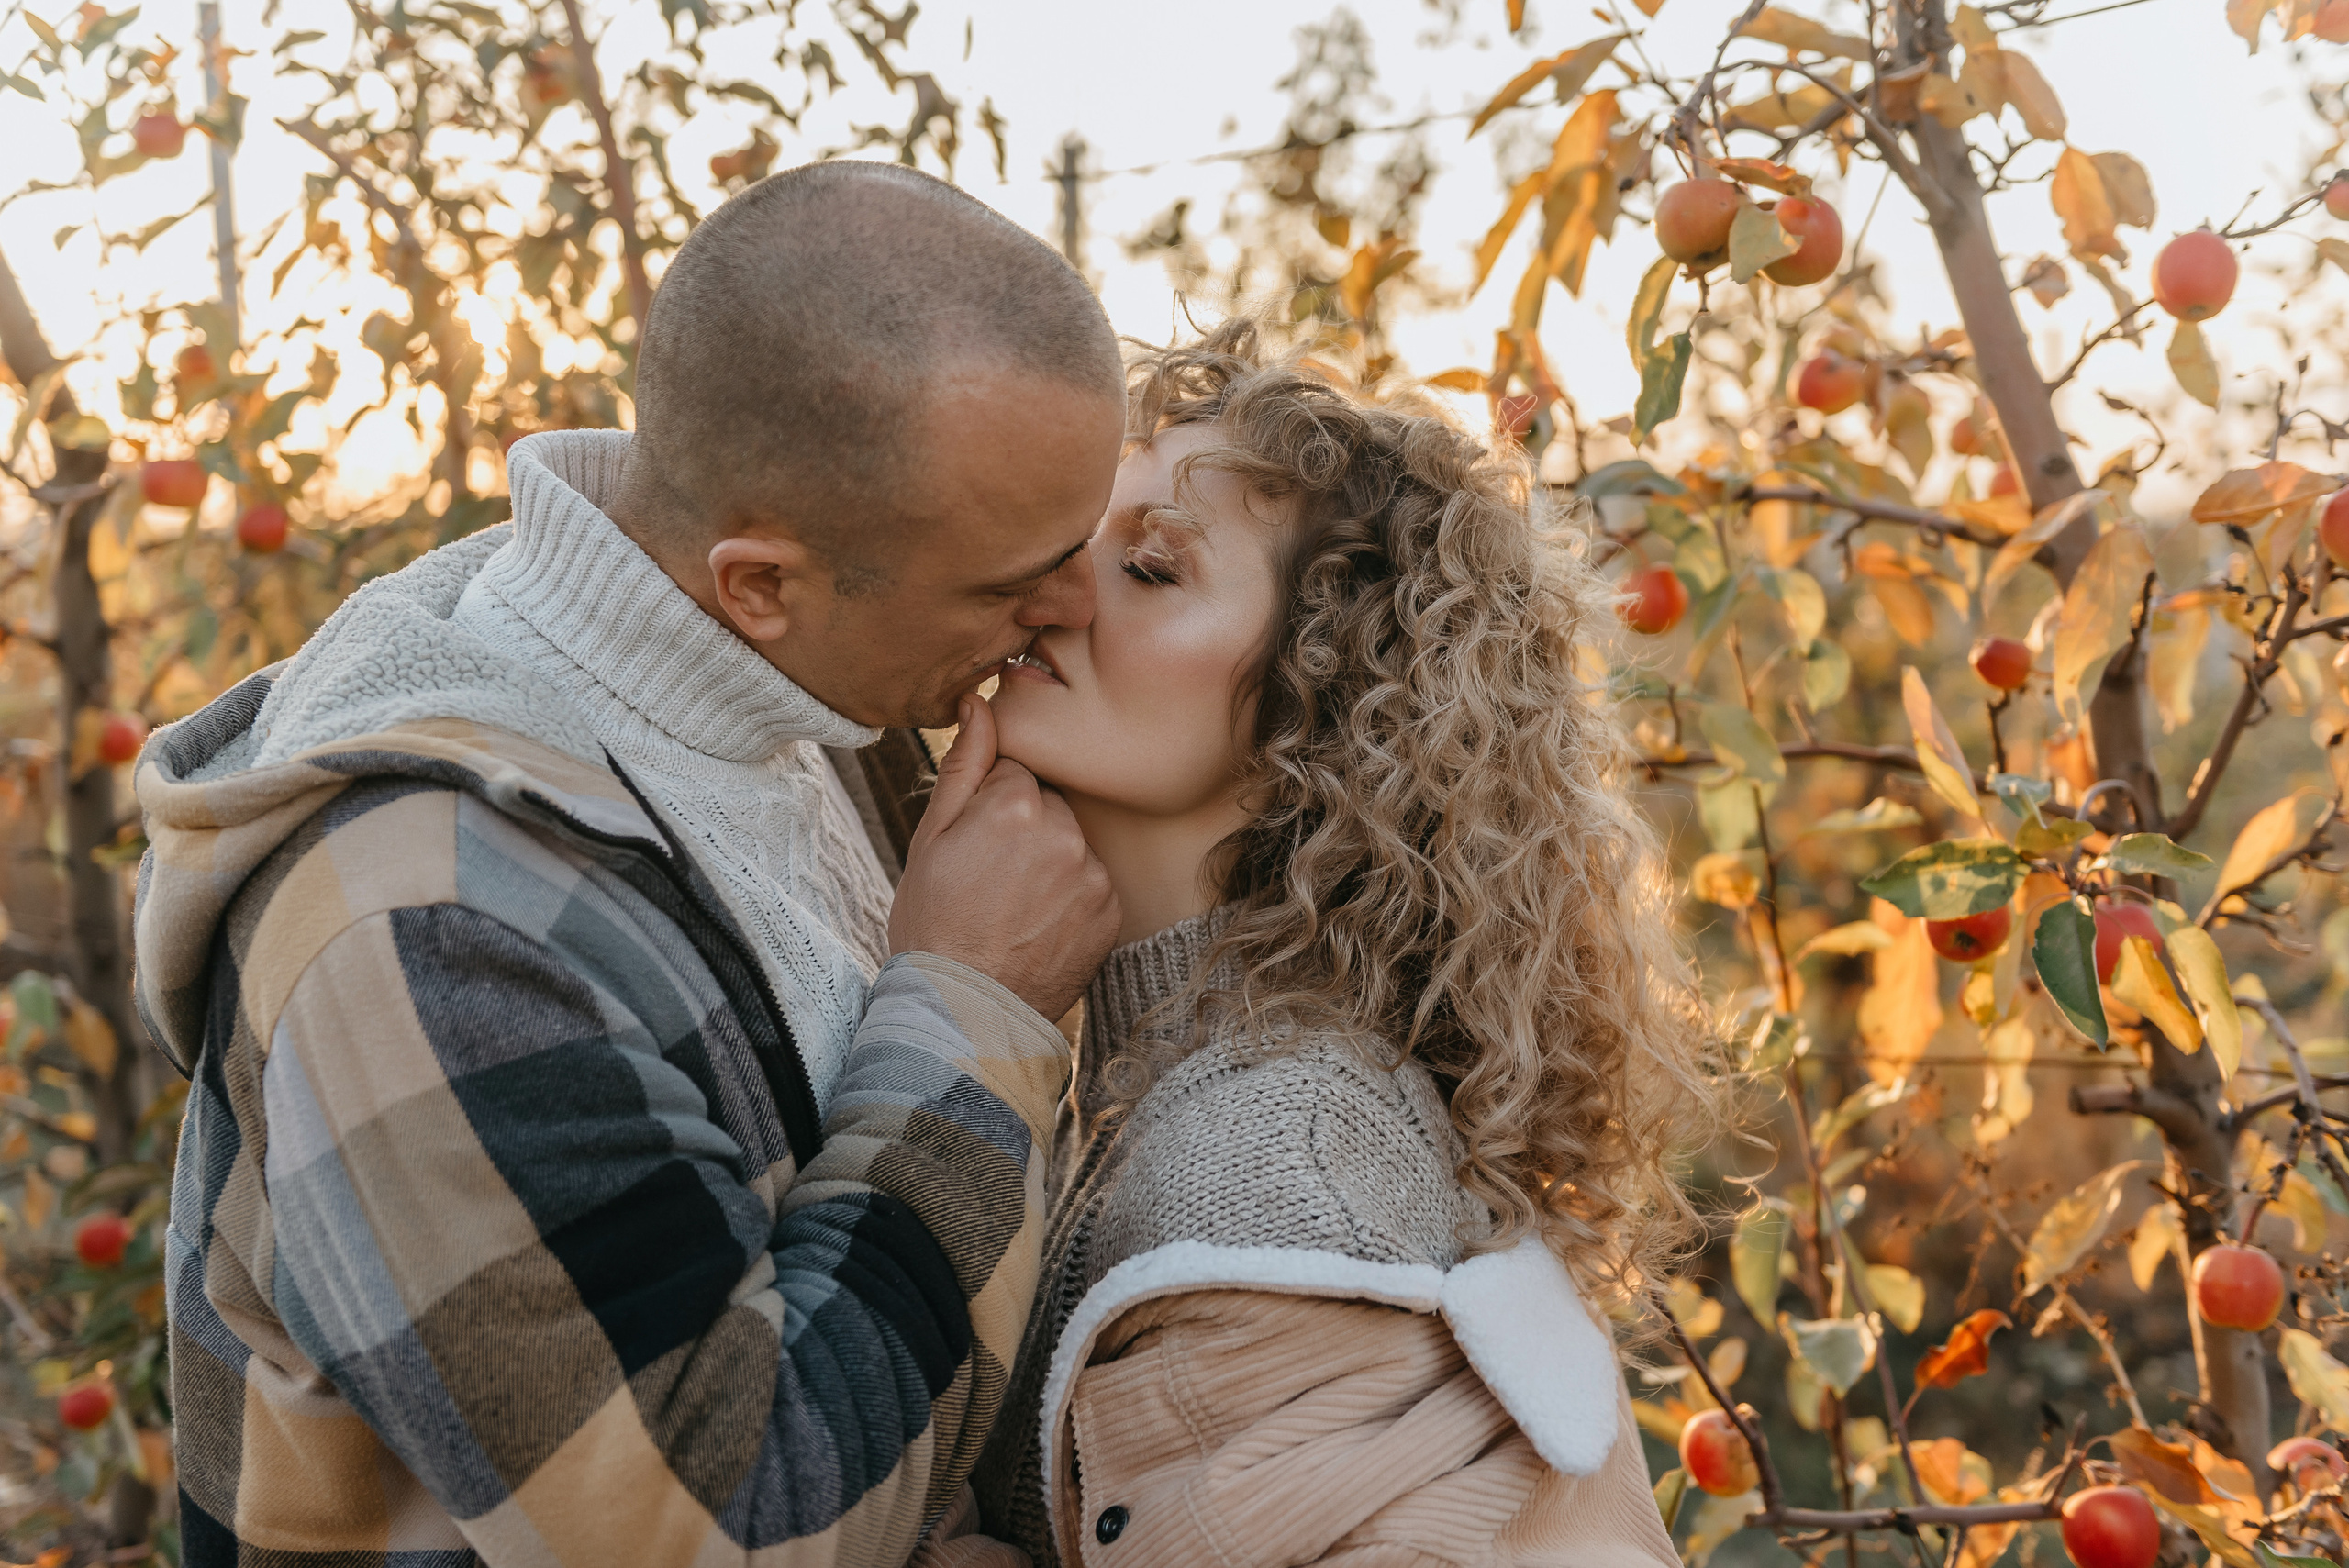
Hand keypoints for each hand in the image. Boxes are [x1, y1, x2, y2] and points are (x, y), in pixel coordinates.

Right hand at [889, 693, 1118, 1020]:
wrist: (963, 1010)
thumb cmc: (934, 923)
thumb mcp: (930, 840)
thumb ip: (964, 764)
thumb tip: (981, 700)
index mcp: (1015, 805)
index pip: (1016, 773)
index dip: (991, 806)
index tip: (976, 844)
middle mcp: (1065, 832)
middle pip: (1049, 804)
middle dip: (1025, 828)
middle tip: (991, 878)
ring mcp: (1093, 873)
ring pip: (1072, 842)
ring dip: (1051, 862)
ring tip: (1014, 905)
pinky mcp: (1111, 909)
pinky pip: (1092, 881)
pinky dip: (1071, 896)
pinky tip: (1039, 923)